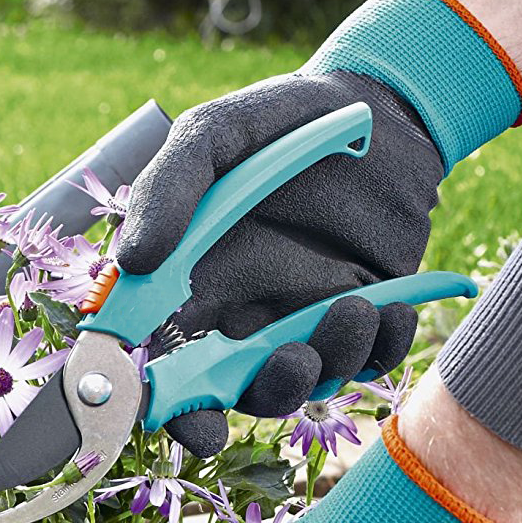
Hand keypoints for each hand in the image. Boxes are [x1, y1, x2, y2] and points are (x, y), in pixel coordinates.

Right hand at [116, 73, 442, 456]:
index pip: (162, 362)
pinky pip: (369, 358)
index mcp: (188, 283)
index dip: (170, 404)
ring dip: (330, 363)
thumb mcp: (214, 135)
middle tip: (293, 360)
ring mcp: (300, 319)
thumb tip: (128, 261)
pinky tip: (392, 308)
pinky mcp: (360, 316)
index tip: (195, 417)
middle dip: (265, 391)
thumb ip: (167, 188)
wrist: (374, 106)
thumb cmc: (279, 120)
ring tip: (356, 308)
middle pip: (236, 391)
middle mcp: (239, 312)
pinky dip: (383, 347)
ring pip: (306, 380)